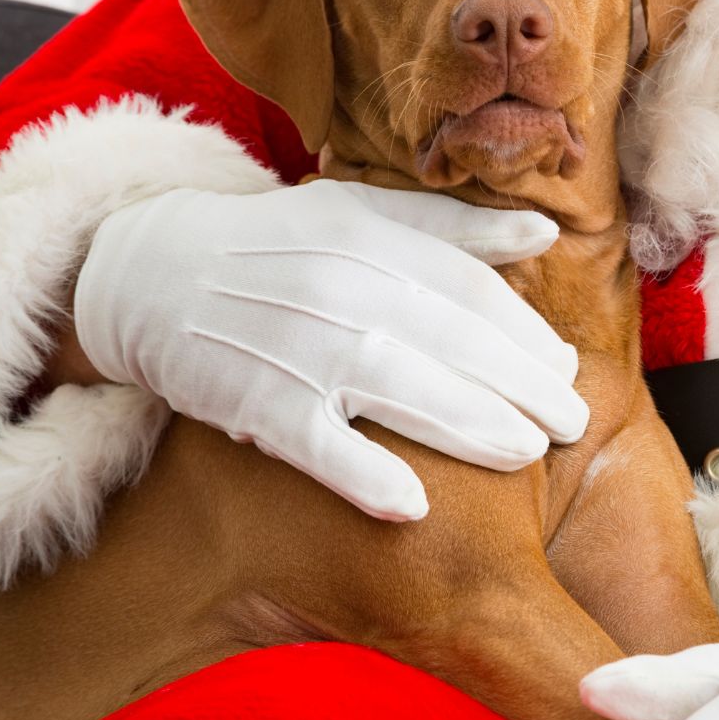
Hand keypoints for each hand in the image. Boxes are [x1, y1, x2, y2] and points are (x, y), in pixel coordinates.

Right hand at [74, 179, 588, 519]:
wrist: (148, 273)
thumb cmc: (275, 247)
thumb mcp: (360, 214)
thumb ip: (454, 229)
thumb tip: (546, 233)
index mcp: (368, 237)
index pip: (465, 286)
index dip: (522, 331)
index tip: (565, 368)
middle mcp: (337, 284)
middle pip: (446, 337)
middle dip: (518, 383)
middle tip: (570, 422)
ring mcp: (293, 343)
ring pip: (394, 385)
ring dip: (466, 422)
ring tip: (524, 453)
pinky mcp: (250, 399)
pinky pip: (312, 441)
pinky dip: (360, 471)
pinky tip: (413, 505)